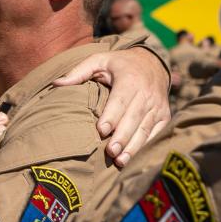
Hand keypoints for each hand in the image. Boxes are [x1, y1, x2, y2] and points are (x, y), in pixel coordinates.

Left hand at [54, 47, 170, 166]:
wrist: (152, 63)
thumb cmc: (119, 65)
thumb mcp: (99, 60)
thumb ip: (79, 72)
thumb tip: (56, 84)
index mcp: (130, 79)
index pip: (121, 100)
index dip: (112, 116)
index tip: (101, 131)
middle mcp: (147, 93)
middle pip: (133, 118)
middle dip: (122, 137)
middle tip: (110, 152)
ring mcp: (158, 106)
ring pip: (145, 129)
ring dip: (133, 147)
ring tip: (120, 161)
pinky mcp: (164, 116)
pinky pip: (157, 133)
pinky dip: (146, 147)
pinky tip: (134, 159)